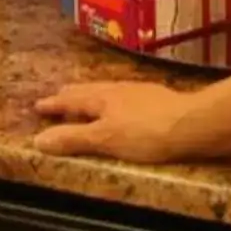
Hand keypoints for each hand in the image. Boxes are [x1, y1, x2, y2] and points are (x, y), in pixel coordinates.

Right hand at [33, 80, 200, 162]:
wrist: (191, 123)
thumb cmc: (146, 133)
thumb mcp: (104, 139)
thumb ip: (73, 139)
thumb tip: (38, 139)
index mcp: (101, 99)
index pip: (71, 101)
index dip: (54, 105)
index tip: (38, 105)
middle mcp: (117, 90)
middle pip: (88, 91)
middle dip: (71, 95)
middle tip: (58, 96)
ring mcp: (137, 92)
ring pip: (107, 91)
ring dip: (92, 95)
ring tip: (86, 98)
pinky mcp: (155, 99)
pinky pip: (124, 96)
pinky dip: (112, 100)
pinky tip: (122, 105)